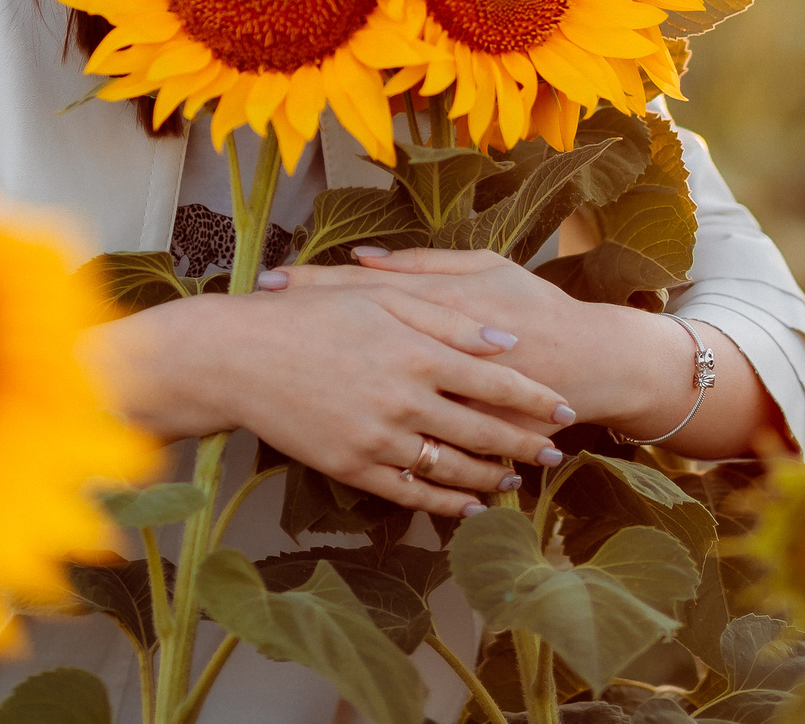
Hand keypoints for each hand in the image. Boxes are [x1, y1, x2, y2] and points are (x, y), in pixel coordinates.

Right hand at [85, 286, 576, 519]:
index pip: (494, 381)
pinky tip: (468, 505)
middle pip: (482, 429)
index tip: (563, 409)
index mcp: (416, 351)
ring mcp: (378, 437)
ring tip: (515, 479)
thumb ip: (447, 318)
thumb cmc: (310, 315)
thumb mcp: (381, 298)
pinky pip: (412, 492)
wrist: (241, 357)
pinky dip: (446, 502)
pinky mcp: (353, 467)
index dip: (534, 398)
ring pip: (453, 467)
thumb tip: (506, 340)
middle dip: (525, 443)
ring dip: (491, 476)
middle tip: (555, 452)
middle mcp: (404, 398)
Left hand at [263, 246, 775, 456]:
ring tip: (280, 390)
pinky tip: (335, 440)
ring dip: (327, 390)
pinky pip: (403, 440)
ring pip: (374, 395)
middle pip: (358, 341)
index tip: (272, 282)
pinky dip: (366, 435)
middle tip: (256, 325)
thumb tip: (365, 260)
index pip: (364, 292)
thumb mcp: (486, 271)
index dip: (316, 288)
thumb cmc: (535, 309)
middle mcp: (433, 352)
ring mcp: (441, 398)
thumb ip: (426, 268)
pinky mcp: (453, 437)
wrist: (591, 365)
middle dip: (306, 333)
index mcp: (440, 305)